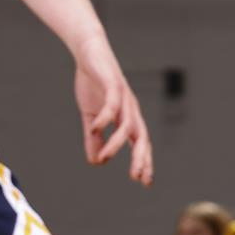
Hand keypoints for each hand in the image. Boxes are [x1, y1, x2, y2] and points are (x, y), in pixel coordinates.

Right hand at [73, 40, 153, 184]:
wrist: (89, 52)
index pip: (140, 143)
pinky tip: (96, 128)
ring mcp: (124, 97)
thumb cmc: (94, 84)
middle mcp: (130, 109)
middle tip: (138, 177)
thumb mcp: (91, 115)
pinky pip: (112, 105)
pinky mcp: (113, 84)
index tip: (144, 181)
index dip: (144, 161)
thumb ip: (95, 138)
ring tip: (104, 158)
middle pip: (141, 137)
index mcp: (128, 117)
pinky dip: (105, 118)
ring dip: (116, 144)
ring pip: (126, 125)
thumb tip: (96, 161)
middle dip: (141, 158)